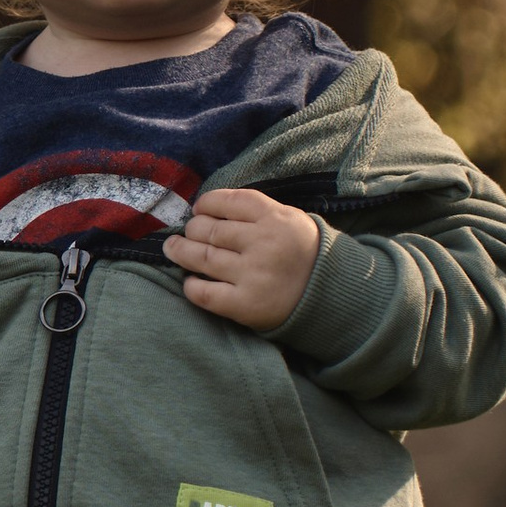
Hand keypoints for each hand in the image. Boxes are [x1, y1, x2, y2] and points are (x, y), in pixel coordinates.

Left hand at [162, 185, 321, 330]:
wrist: (332, 296)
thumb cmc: (302, 253)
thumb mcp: (290, 219)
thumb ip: (255, 211)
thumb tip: (207, 208)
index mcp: (275, 218)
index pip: (227, 201)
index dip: (206, 203)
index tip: (199, 209)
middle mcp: (263, 244)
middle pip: (208, 229)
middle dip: (192, 228)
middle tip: (188, 231)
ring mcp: (253, 275)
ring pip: (200, 257)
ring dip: (179, 251)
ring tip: (173, 248)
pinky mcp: (246, 305)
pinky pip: (204, 293)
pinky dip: (190, 285)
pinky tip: (190, 280)